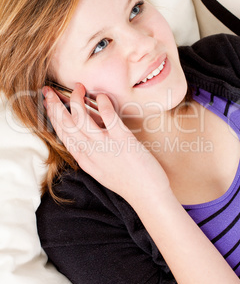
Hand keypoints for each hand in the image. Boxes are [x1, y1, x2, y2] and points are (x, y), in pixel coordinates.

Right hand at [43, 83, 169, 203]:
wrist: (147, 195)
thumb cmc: (128, 181)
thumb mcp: (101, 168)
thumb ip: (91, 152)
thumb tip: (86, 132)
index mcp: (84, 159)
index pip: (62, 134)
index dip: (52, 117)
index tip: (47, 103)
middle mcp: (91, 153)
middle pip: (66, 125)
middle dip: (54, 106)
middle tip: (48, 90)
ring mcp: (105, 146)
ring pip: (81, 120)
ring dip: (77, 101)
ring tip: (78, 88)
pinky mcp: (123, 141)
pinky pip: (109, 118)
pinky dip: (103, 105)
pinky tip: (102, 97)